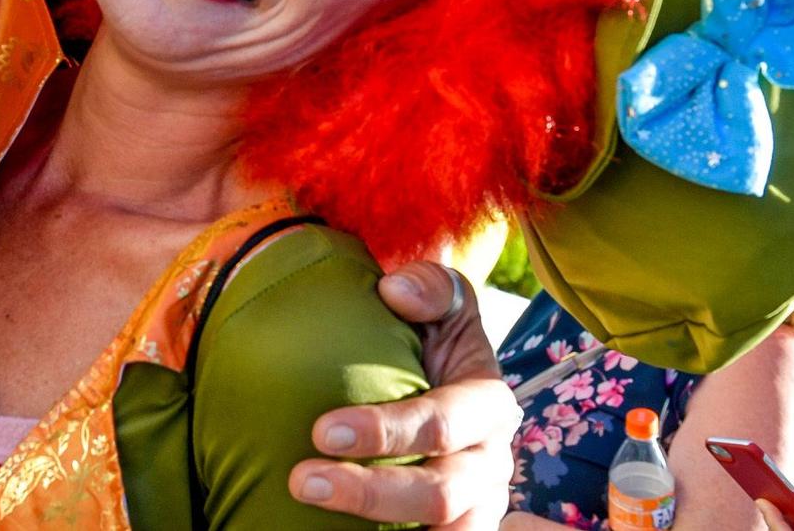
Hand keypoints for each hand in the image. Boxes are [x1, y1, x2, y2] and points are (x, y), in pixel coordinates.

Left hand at [291, 262, 519, 529]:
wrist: (443, 381)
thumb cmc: (434, 341)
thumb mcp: (444, 305)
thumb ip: (431, 287)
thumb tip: (396, 290)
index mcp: (489, 405)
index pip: (442, 425)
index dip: (386, 433)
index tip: (321, 430)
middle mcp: (490, 463)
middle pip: (440, 494)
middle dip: (370, 492)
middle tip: (302, 481)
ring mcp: (478, 505)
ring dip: (379, 526)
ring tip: (313, 505)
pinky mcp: (457, 528)